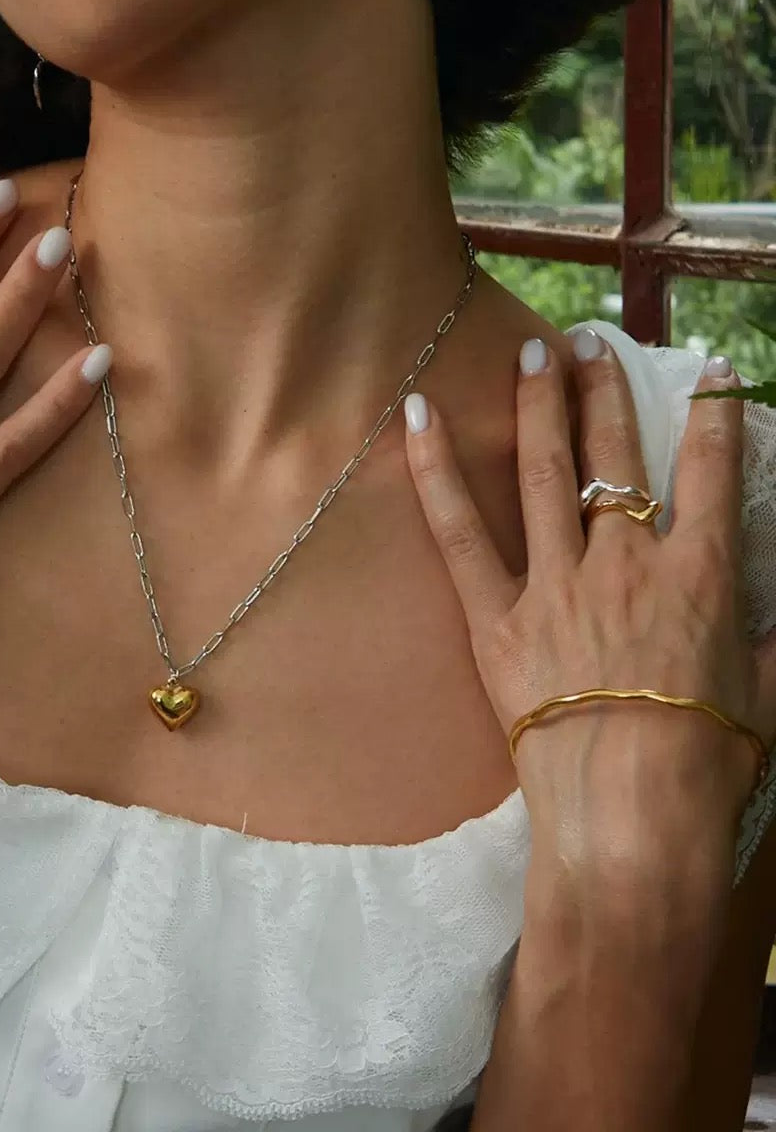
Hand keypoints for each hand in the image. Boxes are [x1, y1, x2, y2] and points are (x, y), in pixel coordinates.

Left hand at [404, 328, 775, 892]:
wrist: (631, 818)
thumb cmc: (707, 769)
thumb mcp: (763, 695)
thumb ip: (762, 639)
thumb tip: (769, 612)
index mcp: (702, 578)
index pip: (713, 474)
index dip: (712, 417)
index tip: (707, 373)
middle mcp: (628, 563)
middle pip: (616, 457)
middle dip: (604, 390)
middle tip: (590, 341)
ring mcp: (556, 584)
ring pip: (546, 474)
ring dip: (540, 405)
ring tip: (534, 352)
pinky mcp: (496, 617)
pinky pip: (459, 532)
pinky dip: (434, 471)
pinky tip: (419, 415)